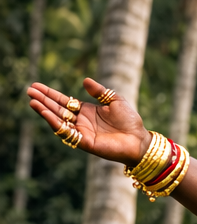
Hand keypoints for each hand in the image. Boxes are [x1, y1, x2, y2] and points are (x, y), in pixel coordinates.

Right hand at [27, 77, 150, 167]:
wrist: (140, 140)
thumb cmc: (130, 121)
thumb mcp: (115, 100)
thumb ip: (100, 91)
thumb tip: (84, 80)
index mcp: (86, 111)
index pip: (63, 101)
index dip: (50, 94)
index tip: (36, 86)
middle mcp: (81, 122)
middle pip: (57, 110)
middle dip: (43, 101)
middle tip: (29, 91)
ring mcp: (82, 132)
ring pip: (58, 121)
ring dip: (45, 112)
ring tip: (33, 102)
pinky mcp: (85, 142)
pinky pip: (67, 133)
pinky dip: (56, 124)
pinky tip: (47, 114)